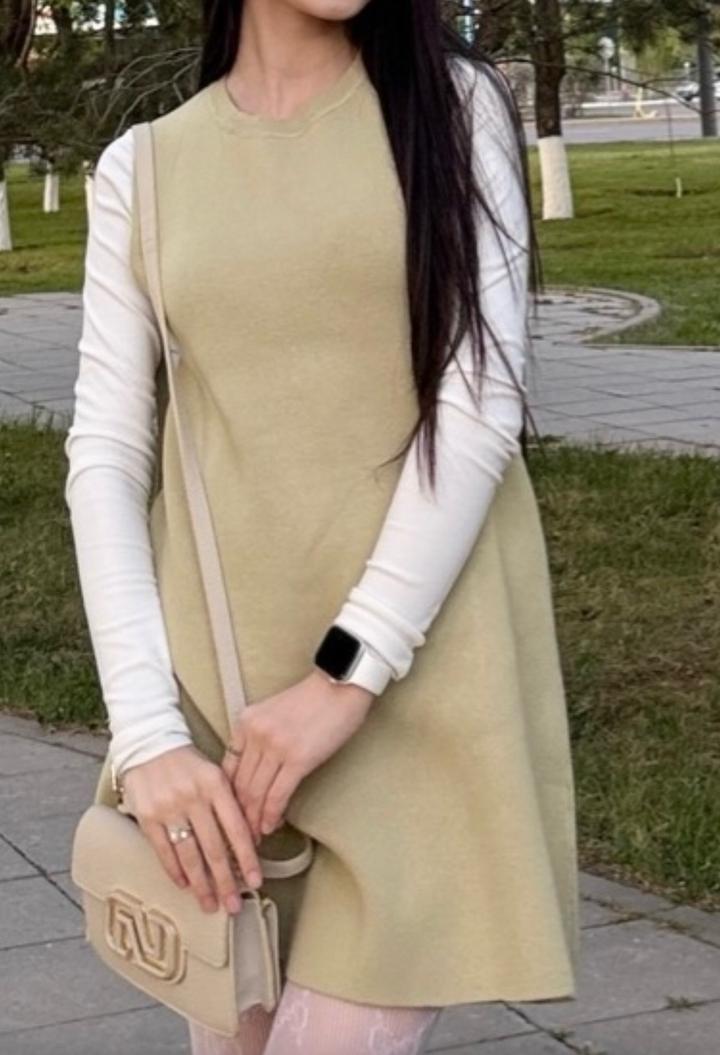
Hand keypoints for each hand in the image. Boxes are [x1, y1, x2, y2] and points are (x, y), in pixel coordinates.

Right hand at [118, 744, 263, 914]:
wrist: (150, 743)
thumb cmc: (189, 763)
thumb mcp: (215, 773)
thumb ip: (229, 802)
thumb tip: (249, 840)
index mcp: (216, 785)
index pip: (236, 828)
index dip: (247, 858)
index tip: (256, 880)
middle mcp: (194, 798)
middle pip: (214, 848)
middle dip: (226, 881)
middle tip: (234, 905)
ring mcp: (169, 808)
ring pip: (189, 854)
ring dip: (201, 884)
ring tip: (210, 904)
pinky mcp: (148, 816)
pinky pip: (164, 851)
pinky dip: (175, 871)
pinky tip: (184, 885)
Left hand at [222, 670, 375, 842]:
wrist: (340, 686)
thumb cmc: (313, 700)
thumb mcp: (272, 713)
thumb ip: (258, 738)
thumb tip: (255, 776)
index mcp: (245, 722)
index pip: (228, 769)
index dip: (227, 798)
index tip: (230, 815)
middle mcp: (255, 734)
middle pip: (239, 785)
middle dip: (238, 815)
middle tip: (239, 834)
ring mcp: (275, 746)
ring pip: (256, 793)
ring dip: (254, 820)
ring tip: (254, 837)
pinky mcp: (298, 758)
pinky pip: (278, 794)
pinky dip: (272, 814)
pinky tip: (271, 826)